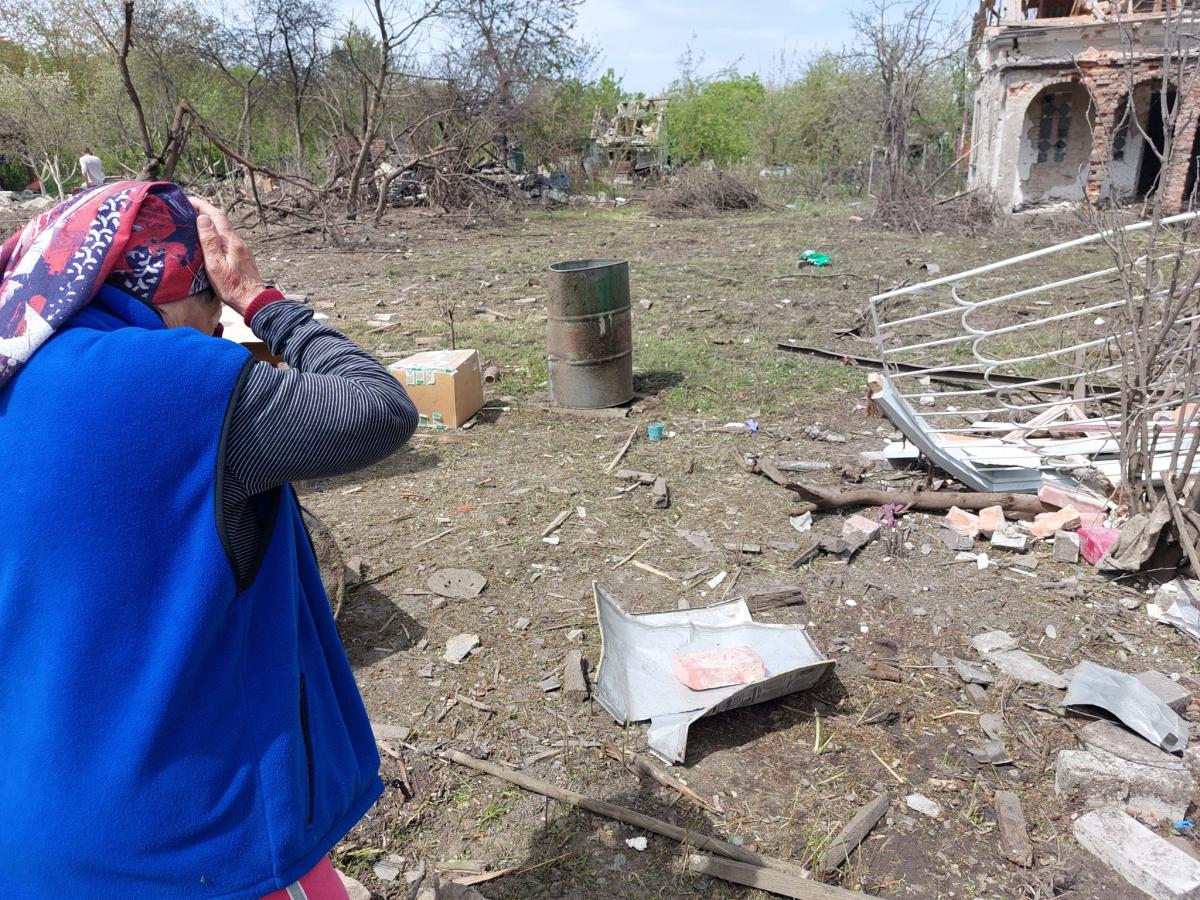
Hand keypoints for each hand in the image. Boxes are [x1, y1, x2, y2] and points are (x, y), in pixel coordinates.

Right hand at [189, 196, 265, 315]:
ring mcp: (241, 249)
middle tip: (187, 209)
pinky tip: (207, 240)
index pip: (216, 215)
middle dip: (204, 211)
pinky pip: (226, 239)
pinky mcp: (241, 256)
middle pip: (221, 220)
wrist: (254, 301)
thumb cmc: (232, 287)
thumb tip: (203, 218)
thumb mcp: (215, 265)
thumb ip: (209, 241)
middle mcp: (237, 241)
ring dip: (210, 222)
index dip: (202, 205)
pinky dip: (215, 233)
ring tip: (194, 222)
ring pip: (223, 229)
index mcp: (231, 241)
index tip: (187, 200)